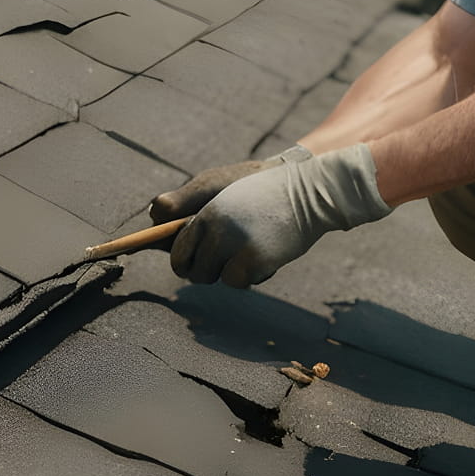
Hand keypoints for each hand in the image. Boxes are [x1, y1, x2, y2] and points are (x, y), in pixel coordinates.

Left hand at [171, 143, 393, 286]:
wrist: (311, 193)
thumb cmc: (268, 193)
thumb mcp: (227, 193)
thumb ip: (196, 212)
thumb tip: (163, 228)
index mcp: (207, 211)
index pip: (178, 250)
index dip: (184, 261)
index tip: (194, 263)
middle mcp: (216, 228)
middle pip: (191, 270)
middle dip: (205, 271)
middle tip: (226, 260)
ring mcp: (234, 244)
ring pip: (213, 278)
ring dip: (228, 271)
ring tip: (249, 250)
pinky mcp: (254, 260)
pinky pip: (236, 282)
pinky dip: (248, 276)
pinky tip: (264, 257)